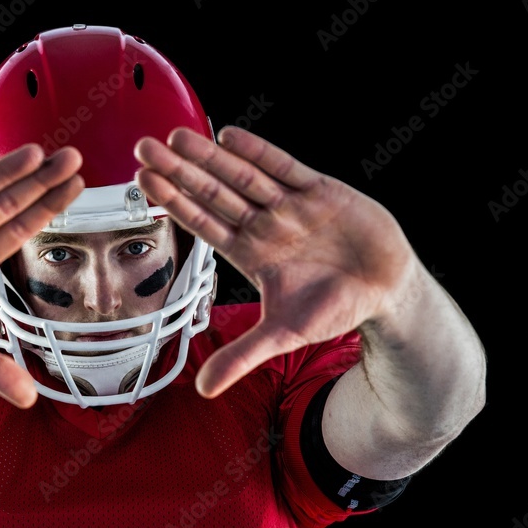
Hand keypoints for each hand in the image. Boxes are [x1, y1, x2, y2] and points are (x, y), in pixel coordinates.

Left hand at [134, 126, 417, 398]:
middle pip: (213, 193)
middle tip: (144, 148)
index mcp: (250, 253)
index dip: (174, 203)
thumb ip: (242, 355)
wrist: (385, 290)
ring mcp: (289, 205)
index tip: (142, 184)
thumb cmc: (334, 308)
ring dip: (210, 157)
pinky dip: (258, 152)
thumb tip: (203, 390)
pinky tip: (230, 137)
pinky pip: (284, 167)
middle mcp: (263, 224)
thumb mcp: (283, 335)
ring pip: (242, 176)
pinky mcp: (320, 191)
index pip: (203, 224)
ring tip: (177, 137)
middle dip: (180, 171)